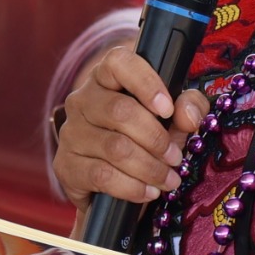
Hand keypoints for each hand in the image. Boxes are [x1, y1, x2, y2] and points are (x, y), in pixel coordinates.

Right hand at [51, 46, 210, 212]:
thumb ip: (189, 107)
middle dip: (156, 138)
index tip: (168, 109)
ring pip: (114, 147)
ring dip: (149, 167)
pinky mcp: (65, 165)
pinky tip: (148, 192)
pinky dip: (132, 187)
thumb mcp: (174, 118)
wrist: (113, 183)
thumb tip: (187, 115)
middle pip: (120, 111)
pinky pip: (101, 175)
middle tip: (176, 158)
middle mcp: (82, 100)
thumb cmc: (146, 138)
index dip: (145, 82)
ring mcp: (70, 132)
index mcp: (107, 77)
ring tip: (169, 179)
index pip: (119, 62)